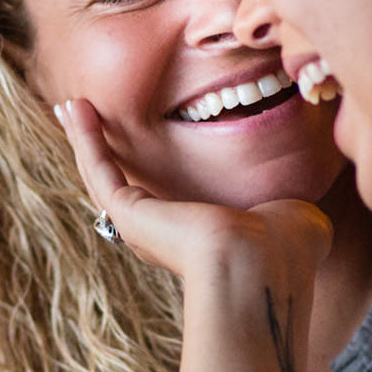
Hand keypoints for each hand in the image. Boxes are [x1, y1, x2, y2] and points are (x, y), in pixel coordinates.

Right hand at [54, 98, 331, 283]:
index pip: (160, 201)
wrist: (263, 264)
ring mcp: (142, 227)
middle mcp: (162, 235)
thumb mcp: (291, 216)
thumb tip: (302, 210)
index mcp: (196, 238)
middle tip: (83, 120)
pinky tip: (75, 109)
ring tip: (69, 107)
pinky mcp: (130, 214)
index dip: (143, 169)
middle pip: (121, 187)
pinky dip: (86, 139)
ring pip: (101, 177)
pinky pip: (99, 170)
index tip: (134, 142)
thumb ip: (285, 208)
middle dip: (102, 152)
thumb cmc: (286, 250)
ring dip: (85, 140)